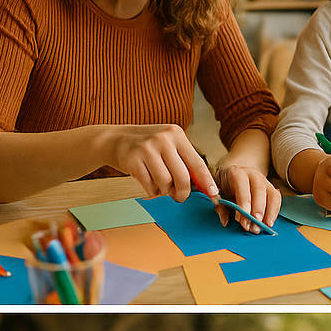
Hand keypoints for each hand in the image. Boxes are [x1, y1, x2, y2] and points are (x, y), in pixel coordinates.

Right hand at [102, 124, 216, 201]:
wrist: (116, 139)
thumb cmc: (147, 145)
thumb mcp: (168, 144)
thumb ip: (183, 160)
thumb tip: (202, 184)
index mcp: (176, 134)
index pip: (196, 162)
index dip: (206, 180)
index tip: (213, 193)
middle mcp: (163, 139)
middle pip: (182, 176)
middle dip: (183, 192)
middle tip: (179, 197)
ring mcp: (147, 149)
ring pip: (165, 183)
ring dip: (164, 191)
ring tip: (160, 186)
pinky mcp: (133, 160)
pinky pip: (149, 186)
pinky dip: (152, 190)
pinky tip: (149, 183)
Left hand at [213, 162, 280, 231]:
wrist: (235, 173)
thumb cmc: (225, 184)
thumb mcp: (218, 193)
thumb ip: (221, 207)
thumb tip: (225, 221)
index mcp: (236, 173)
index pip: (242, 186)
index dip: (244, 202)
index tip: (242, 218)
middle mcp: (253, 175)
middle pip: (259, 190)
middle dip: (257, 210)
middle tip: (253, 226)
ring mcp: (264, 181)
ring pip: (271, 195)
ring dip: (268, 213)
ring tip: (263, 227)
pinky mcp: (272, 188)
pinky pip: (277, 200)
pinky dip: (274, 212)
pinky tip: (269, 223)